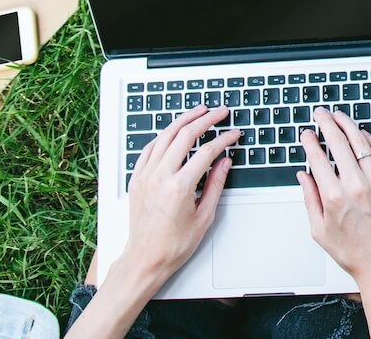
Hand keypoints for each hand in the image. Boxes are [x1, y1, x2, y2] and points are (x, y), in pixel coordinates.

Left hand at [123, 105, 239, 277]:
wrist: (146, 258)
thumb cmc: (174, 244)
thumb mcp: (204, 216)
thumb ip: (215, 184)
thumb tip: (224, 162)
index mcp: (179, 187)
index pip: (206, 152)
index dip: (223, 139)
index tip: (233, 134)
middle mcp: (160, 177)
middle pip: (185, 136)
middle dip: (205, 120)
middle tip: (219, 113)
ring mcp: (145, 175)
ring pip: (165, 136)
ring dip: (183, 120)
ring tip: (198, 112)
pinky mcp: (136, 178)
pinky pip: (149, 148)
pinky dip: (163, 136)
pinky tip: (172, 131)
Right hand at [297, 107, 370, 287]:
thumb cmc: (353, 253)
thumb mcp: (319, 230)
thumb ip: (309, 199)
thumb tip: (303, 176)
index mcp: (334, 197)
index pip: (317, 158)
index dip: (310, 141)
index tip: (306, 133)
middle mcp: (356, 186)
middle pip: (338, 143)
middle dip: (326, 123)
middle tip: (320, 114)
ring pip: (361, 144)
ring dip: (348, 126)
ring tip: (339, 116)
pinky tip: (363, 135)